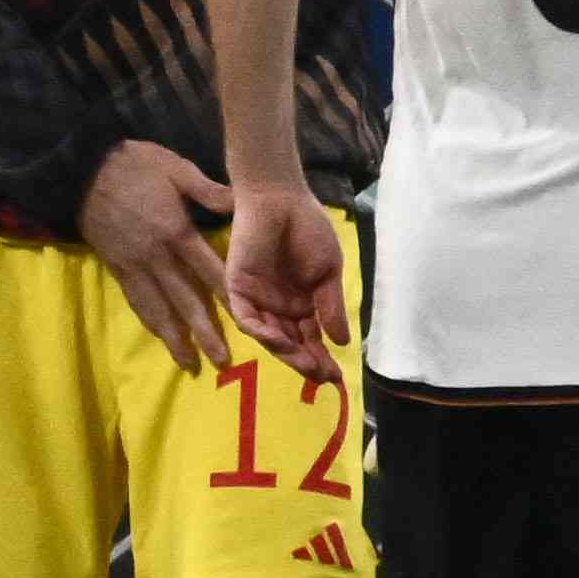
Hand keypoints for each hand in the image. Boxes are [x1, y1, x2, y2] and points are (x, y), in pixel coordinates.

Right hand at [74, 142, 242, 376]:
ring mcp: (134, 265)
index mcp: (176, 232)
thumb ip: (210, 192)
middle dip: (204, 332)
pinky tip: (162, 337)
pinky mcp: (116, 268)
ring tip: (191, 363)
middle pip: (185, 300)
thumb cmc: (135, 165)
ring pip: (158, 308)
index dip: (228, 296)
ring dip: (175, 338)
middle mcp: (156, 256)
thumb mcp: (178, 169)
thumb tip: (242, 205)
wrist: (81, 171)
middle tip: (223, 361)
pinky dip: (151, 322)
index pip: (209, 271)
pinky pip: (137, 301)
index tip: (248, 320)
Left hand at [224, 184, 350, 386]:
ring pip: (269, 336)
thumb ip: (330, 305)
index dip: (322, 357)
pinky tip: (279, 342)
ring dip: (287, 352)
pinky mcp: (237, 289)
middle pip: (291, 342)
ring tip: (307, 366)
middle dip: (306, 361)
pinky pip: (246, 318)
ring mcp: (257, 299)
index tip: (338, 377)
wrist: (282, 199)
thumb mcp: (327, 272)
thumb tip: (341, 341)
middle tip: (323, 378)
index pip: (311, 336)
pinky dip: (261, 332)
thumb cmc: (308, 229)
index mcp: (301, 302)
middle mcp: (277, 306)